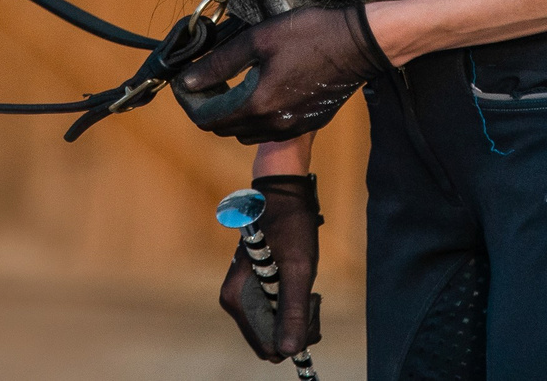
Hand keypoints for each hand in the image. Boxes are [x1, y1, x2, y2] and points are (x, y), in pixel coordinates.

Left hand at [175, 4, 389, 143]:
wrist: (360, 44)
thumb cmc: (311, 35)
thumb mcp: (259, 40)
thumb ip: (220, 63)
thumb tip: (190, 81)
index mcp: (258, 105)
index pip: (209, 120)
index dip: (193, 102)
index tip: (191, 82)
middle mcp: (273, 125)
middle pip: (226, 129)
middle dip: (211, 107)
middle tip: (211, 79)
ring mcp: (292, 128)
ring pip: (248, 132)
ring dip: (234, 113)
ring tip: (236, 82)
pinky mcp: (307, 123)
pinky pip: (270, 128)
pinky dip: (257, 114)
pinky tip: (264, 86)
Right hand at [220, 174, 321, 360]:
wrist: (283, 194)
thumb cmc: (291, 226)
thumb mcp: (298, 269)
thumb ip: (294, 310)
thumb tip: (291, 351)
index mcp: (237, 299)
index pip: (266, 345)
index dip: (293, 337)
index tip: (311, 314)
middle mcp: (233, 301)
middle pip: (269, 339)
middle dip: (297, 327)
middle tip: (313, 299)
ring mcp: (242, 296)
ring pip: (274, 329)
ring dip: (297, 317)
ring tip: (309, 291)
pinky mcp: (252, 291)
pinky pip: (273, 315)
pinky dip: (291, 308)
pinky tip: (301, 289)